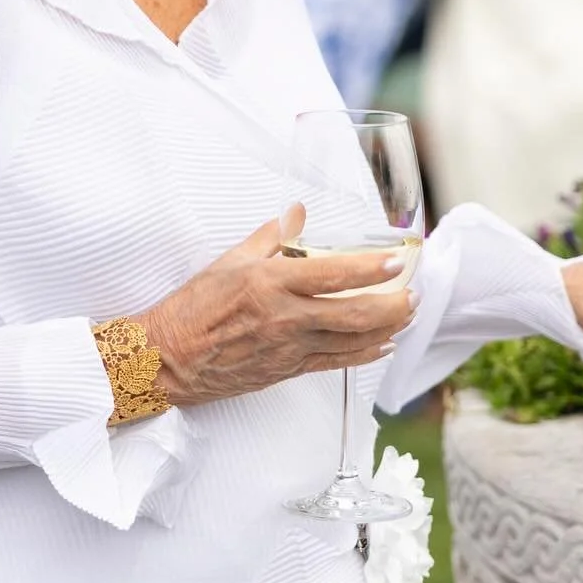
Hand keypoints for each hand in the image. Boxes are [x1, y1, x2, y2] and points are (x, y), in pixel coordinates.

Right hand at [139, 205, 418, 407]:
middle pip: (356, 314)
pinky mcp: (289, 370)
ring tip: (407, 313)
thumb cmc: (193, 307)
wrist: (169, 358)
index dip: (370, 268)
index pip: (333, 274)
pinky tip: (382, 344)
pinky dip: (365, 353)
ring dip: (388, 327)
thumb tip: (296, 212)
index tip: (396, 260)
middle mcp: (286, 318)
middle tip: (413, 292)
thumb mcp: (228, 261)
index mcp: (271, 284)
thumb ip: (270, 237)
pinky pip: (337, 362)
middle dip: (393, 304)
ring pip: (354, 341)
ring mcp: (291, 348)